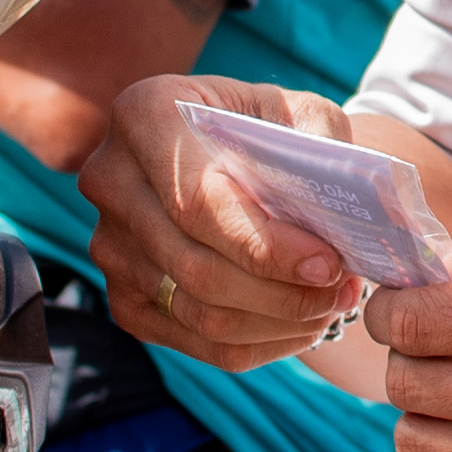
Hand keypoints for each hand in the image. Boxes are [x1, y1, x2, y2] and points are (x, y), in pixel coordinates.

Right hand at [80, 74, 377, 366]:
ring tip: (330, 306)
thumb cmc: (259, 126)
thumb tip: (338, 201)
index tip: (328, 264)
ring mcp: (109, 244)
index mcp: (145, 116)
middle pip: (196, 267)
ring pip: (197, 312)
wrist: (215, 150)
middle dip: (281, 293)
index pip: (198, 201)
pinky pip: (192, 340)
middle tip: (342, 291)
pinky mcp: (122, 295)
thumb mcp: (293, 109)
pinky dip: (255, 343)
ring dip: (276, 322)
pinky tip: (297, 324)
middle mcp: (111, 181)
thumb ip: (319, 139)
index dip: (265, 246)